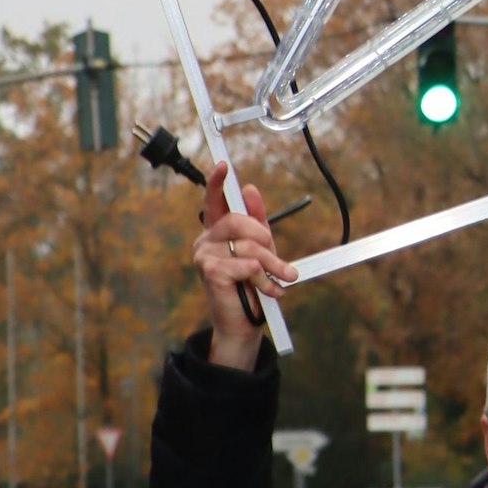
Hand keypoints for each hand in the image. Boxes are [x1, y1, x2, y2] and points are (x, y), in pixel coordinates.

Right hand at [194, 162, 297, 369]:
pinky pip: (247, 265)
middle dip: (264, 238)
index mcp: (216, 231)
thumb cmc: (251, 284)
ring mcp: (204, 256)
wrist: (245, 322)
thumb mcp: (260, 249)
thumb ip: (256, 220)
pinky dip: (264, 279)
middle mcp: (206, 240)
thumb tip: (251, 189)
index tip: (223, 165)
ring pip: (249, 246)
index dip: (216, 182)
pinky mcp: (211, 272)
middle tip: (277, 257)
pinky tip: (269, 290)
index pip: (213, 201)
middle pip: (238, 221)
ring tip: (282, 278)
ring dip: (273, 264)